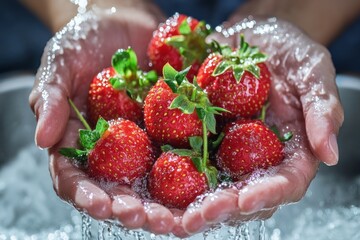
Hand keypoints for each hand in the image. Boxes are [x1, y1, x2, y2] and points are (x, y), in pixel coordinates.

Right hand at [29, 5, 178, 234]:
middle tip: (148, 220)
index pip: (78, 180)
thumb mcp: (59, 65)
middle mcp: (113, 151)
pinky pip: (185, 152)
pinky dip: (194, 171)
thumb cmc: (84, 42)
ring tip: (177, 218)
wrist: (122, 21)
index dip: (88, 197)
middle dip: (132, 210)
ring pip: (154, 182)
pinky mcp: (173, 130)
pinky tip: (206, 183)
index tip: (102, 205)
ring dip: (165, 204)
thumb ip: (50, 99)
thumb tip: (42, 139)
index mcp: (81, 144)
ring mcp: (144, 143)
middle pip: (119, 191)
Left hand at [176, 17, 343, 235]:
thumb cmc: (287, 52)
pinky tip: (148, 183)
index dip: (265, 195)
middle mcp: (254, 160)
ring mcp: (224, 153)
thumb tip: (330, 154)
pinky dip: (166, 176)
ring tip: (167, 216)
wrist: (248, 37)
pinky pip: (182, 161)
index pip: (282, 184)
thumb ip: (323, 109)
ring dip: (187, 205)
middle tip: (195, 219)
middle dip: (219, 210)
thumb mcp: (312, 70)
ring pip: (208, 188)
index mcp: (287, 152)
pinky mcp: (197, 140)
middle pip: (240, 196)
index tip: (244, 200)